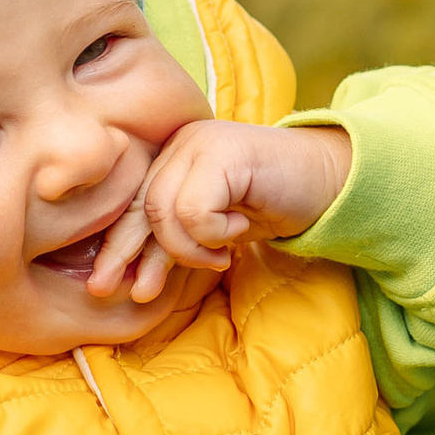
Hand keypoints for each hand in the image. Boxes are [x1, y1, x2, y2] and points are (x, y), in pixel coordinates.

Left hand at [88, 120, 354, 302]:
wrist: (329, 182)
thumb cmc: (271, 204)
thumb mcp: (211, 228)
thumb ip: (173, 241)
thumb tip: (128, 282)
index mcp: (172, 156)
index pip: (132, 205)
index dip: (119, 246)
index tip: (106, 285)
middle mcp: (180, 143)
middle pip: (142, 207)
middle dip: (136, 254)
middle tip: (137, 291)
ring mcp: (200, 142)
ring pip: (167, 213)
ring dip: (192, 248)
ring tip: (220, 255)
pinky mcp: (223, 152)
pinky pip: (196, 211)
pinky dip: (216, 232)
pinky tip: (239, 229)